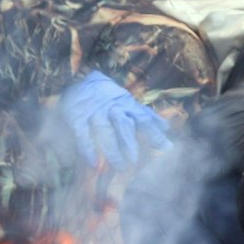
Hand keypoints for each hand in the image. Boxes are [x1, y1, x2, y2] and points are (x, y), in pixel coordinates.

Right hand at [57, 71, 172, 169]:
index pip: (143, 118)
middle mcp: (112, 107)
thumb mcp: (128, 102)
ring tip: (120, 166)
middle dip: (130, 142)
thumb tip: (166, 127)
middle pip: (123, 124)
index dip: (154, 133)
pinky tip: (94, 164)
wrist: (79, 77)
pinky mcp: (77, 117)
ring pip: (104, 129)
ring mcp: (94, 112)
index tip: (166, 148)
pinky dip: (88, 149)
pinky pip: (82, 134)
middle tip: (136, 161)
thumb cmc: (108, 95)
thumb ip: (146, 116)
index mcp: (126, 104)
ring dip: (112, 148)